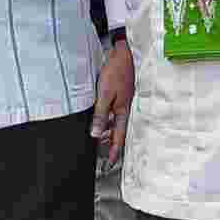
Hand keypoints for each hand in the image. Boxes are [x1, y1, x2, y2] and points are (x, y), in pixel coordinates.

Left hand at [93, 38, 135, 160]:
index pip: (118, 139)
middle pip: (115, 133)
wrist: (123, 53)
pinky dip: (104, 119)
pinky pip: (111, 113)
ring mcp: (121, 103)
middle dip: (108, 145)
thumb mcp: (105, 95)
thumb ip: (100, 115)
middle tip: (100, 156)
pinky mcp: (118, 96)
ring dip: (105, 132)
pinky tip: (97, 119)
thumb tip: (96, 135)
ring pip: (112, 123)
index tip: (108, 166)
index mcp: (123, 112)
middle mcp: (123, 110)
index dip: (113, 154)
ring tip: (96, 140)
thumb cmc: (116, 72)